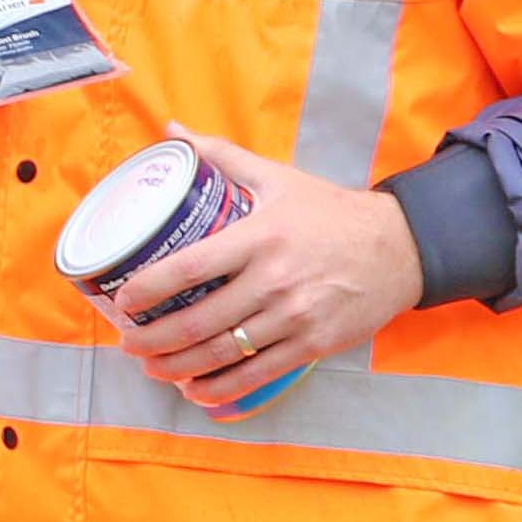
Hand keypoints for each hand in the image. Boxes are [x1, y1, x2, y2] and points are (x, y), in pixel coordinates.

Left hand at [108, 134, 418, 411]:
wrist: (399, 248)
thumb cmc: (330, 213)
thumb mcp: (278, 177)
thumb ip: (222, 156)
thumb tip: (172, 131)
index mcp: (260, 237)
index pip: (190, 268)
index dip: (147, 289)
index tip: (122, 300)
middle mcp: (274, 280)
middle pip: (198, 322)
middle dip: (152, 340)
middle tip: (128, 344)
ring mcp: (294, 317)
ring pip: (222, 353)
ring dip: (177, 368)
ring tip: (151, 368)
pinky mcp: (313, 344)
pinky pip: (257, 374)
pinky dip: (220, 389)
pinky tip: (195, 390)